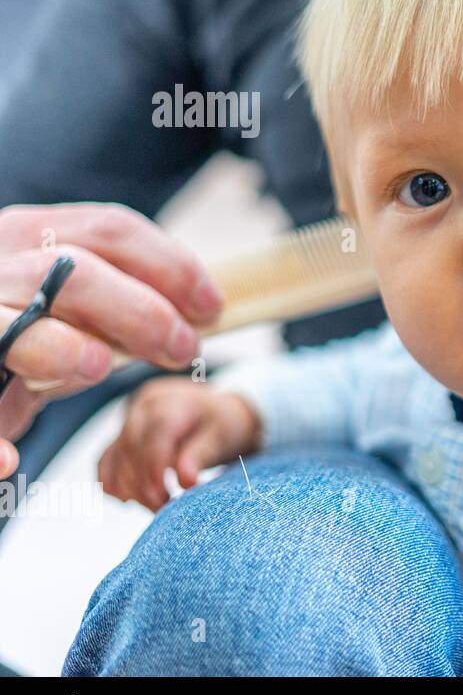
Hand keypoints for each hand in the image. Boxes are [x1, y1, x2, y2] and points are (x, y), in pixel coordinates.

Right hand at [0, 203, 222, 478]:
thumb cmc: (35, 336)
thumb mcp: (78, 309)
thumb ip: (123, 301)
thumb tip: (200, 315)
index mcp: (33, 234)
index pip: (111, 232)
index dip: (172, 266)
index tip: (212, 306)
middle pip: (72, 271)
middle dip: (141, 311)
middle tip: (183, 349)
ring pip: (15, 327)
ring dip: (65, 351)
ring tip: (101, 369)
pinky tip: (9, 462)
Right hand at [99, 376, 261, 511]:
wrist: (215, 416)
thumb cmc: (222, 425)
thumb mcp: (222, 436)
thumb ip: (202, 454)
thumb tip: (186, 480)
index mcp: (172, 401)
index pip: (155, 431)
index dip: (155, 466)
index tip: (166, 496)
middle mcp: (144, 407)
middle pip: (131, 446)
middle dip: (143, 483)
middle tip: (163, 508)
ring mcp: (128, 422)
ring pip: (115, 457)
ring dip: (129, 488)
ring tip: (156, 507)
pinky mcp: (120, 439)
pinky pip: (106, 462)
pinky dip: (114, 483)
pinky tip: (131, 499)